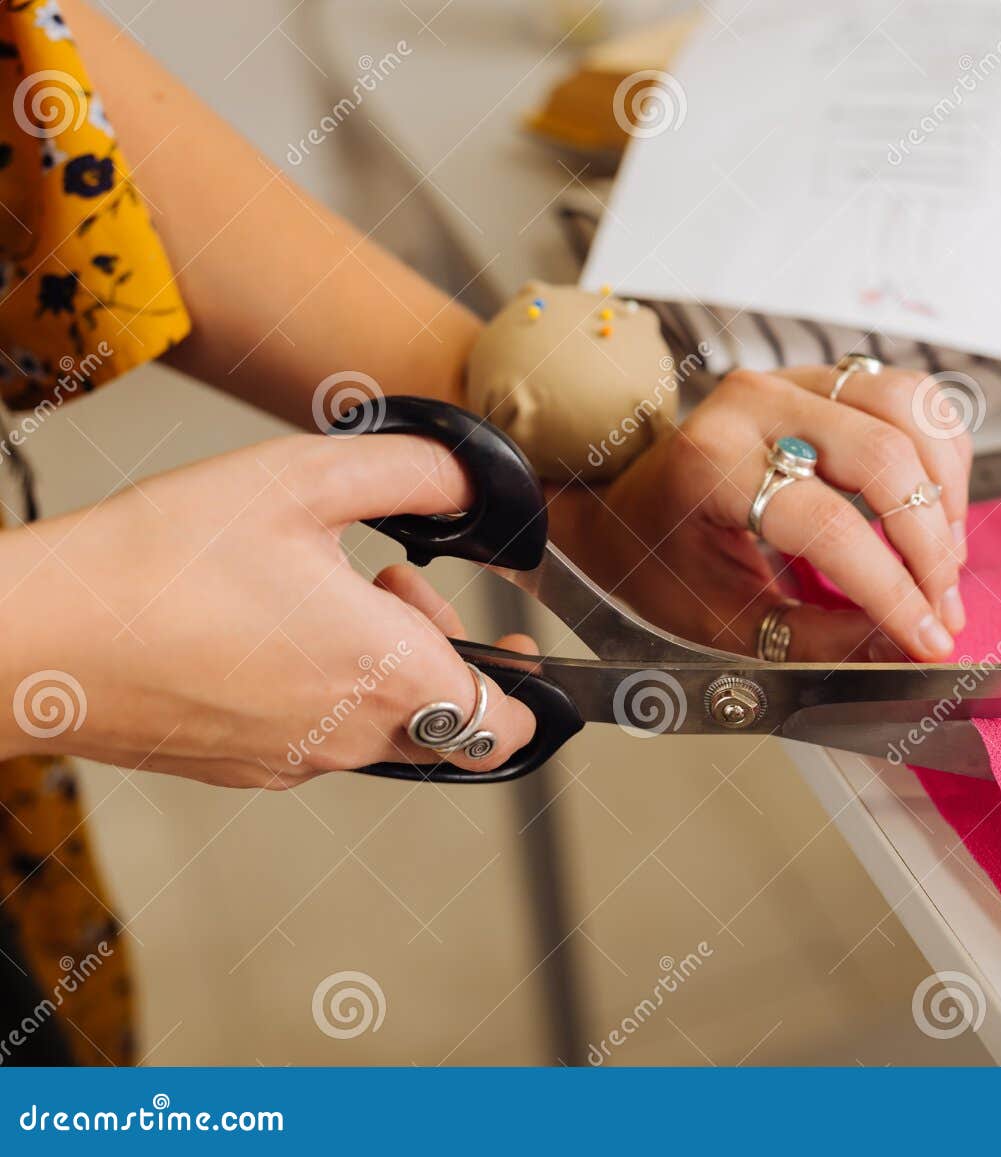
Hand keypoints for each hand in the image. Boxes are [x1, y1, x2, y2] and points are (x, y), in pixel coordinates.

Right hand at [0, 434, 537, 787]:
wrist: (38, 637)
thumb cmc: (161, 564)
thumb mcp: (305, 479)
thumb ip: (411, 476)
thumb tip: (467, 485)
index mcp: (390, 676)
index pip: (505, 727)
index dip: (526, 692)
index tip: (513, 646)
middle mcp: (351, 737)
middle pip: (446, 721)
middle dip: (441, 649)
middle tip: (393, 585)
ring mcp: (293, 761)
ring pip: (379, 725)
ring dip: (379, 660)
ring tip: (320, 589)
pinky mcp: (241, 765)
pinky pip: (315, 734)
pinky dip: (320, 684)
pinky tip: (267, 622)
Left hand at [549, 363, 972, 661]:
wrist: (625, 500)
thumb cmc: (662, 559)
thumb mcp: (723, 619)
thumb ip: (816, 639)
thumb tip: (905, 651)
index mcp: (712, 466)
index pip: (828, 526)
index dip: (891, 589)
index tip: (928, 638)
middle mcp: (753, 407)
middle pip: (882, 459)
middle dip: (929, 547)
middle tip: (942, 607)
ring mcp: (790, 380)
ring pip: (907, 411)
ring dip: (944, 492)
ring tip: (943, 558)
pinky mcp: (820, 376)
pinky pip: (908, 395)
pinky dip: (940, 449)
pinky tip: (937, 504)